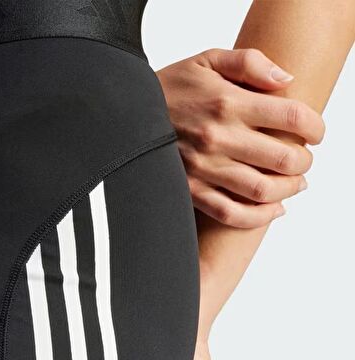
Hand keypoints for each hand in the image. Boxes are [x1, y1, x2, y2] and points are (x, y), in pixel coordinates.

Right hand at [157, 48, 324, 227]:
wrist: (125, 117)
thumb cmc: (168, 89)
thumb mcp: (206, 61)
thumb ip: (250, 63)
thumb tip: (288, 82)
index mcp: (227, 102)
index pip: (291, 117)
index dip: (315, 126)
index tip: (316, 132)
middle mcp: (217, 137)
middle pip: (283, 158)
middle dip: (304, 161)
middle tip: (304, 159)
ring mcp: (203, 169)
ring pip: (262, 190)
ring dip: (289, 190)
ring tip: (294, 183)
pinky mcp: (190, 190)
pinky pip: (232, 213)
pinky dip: (259, 217)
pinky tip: (273, 210)